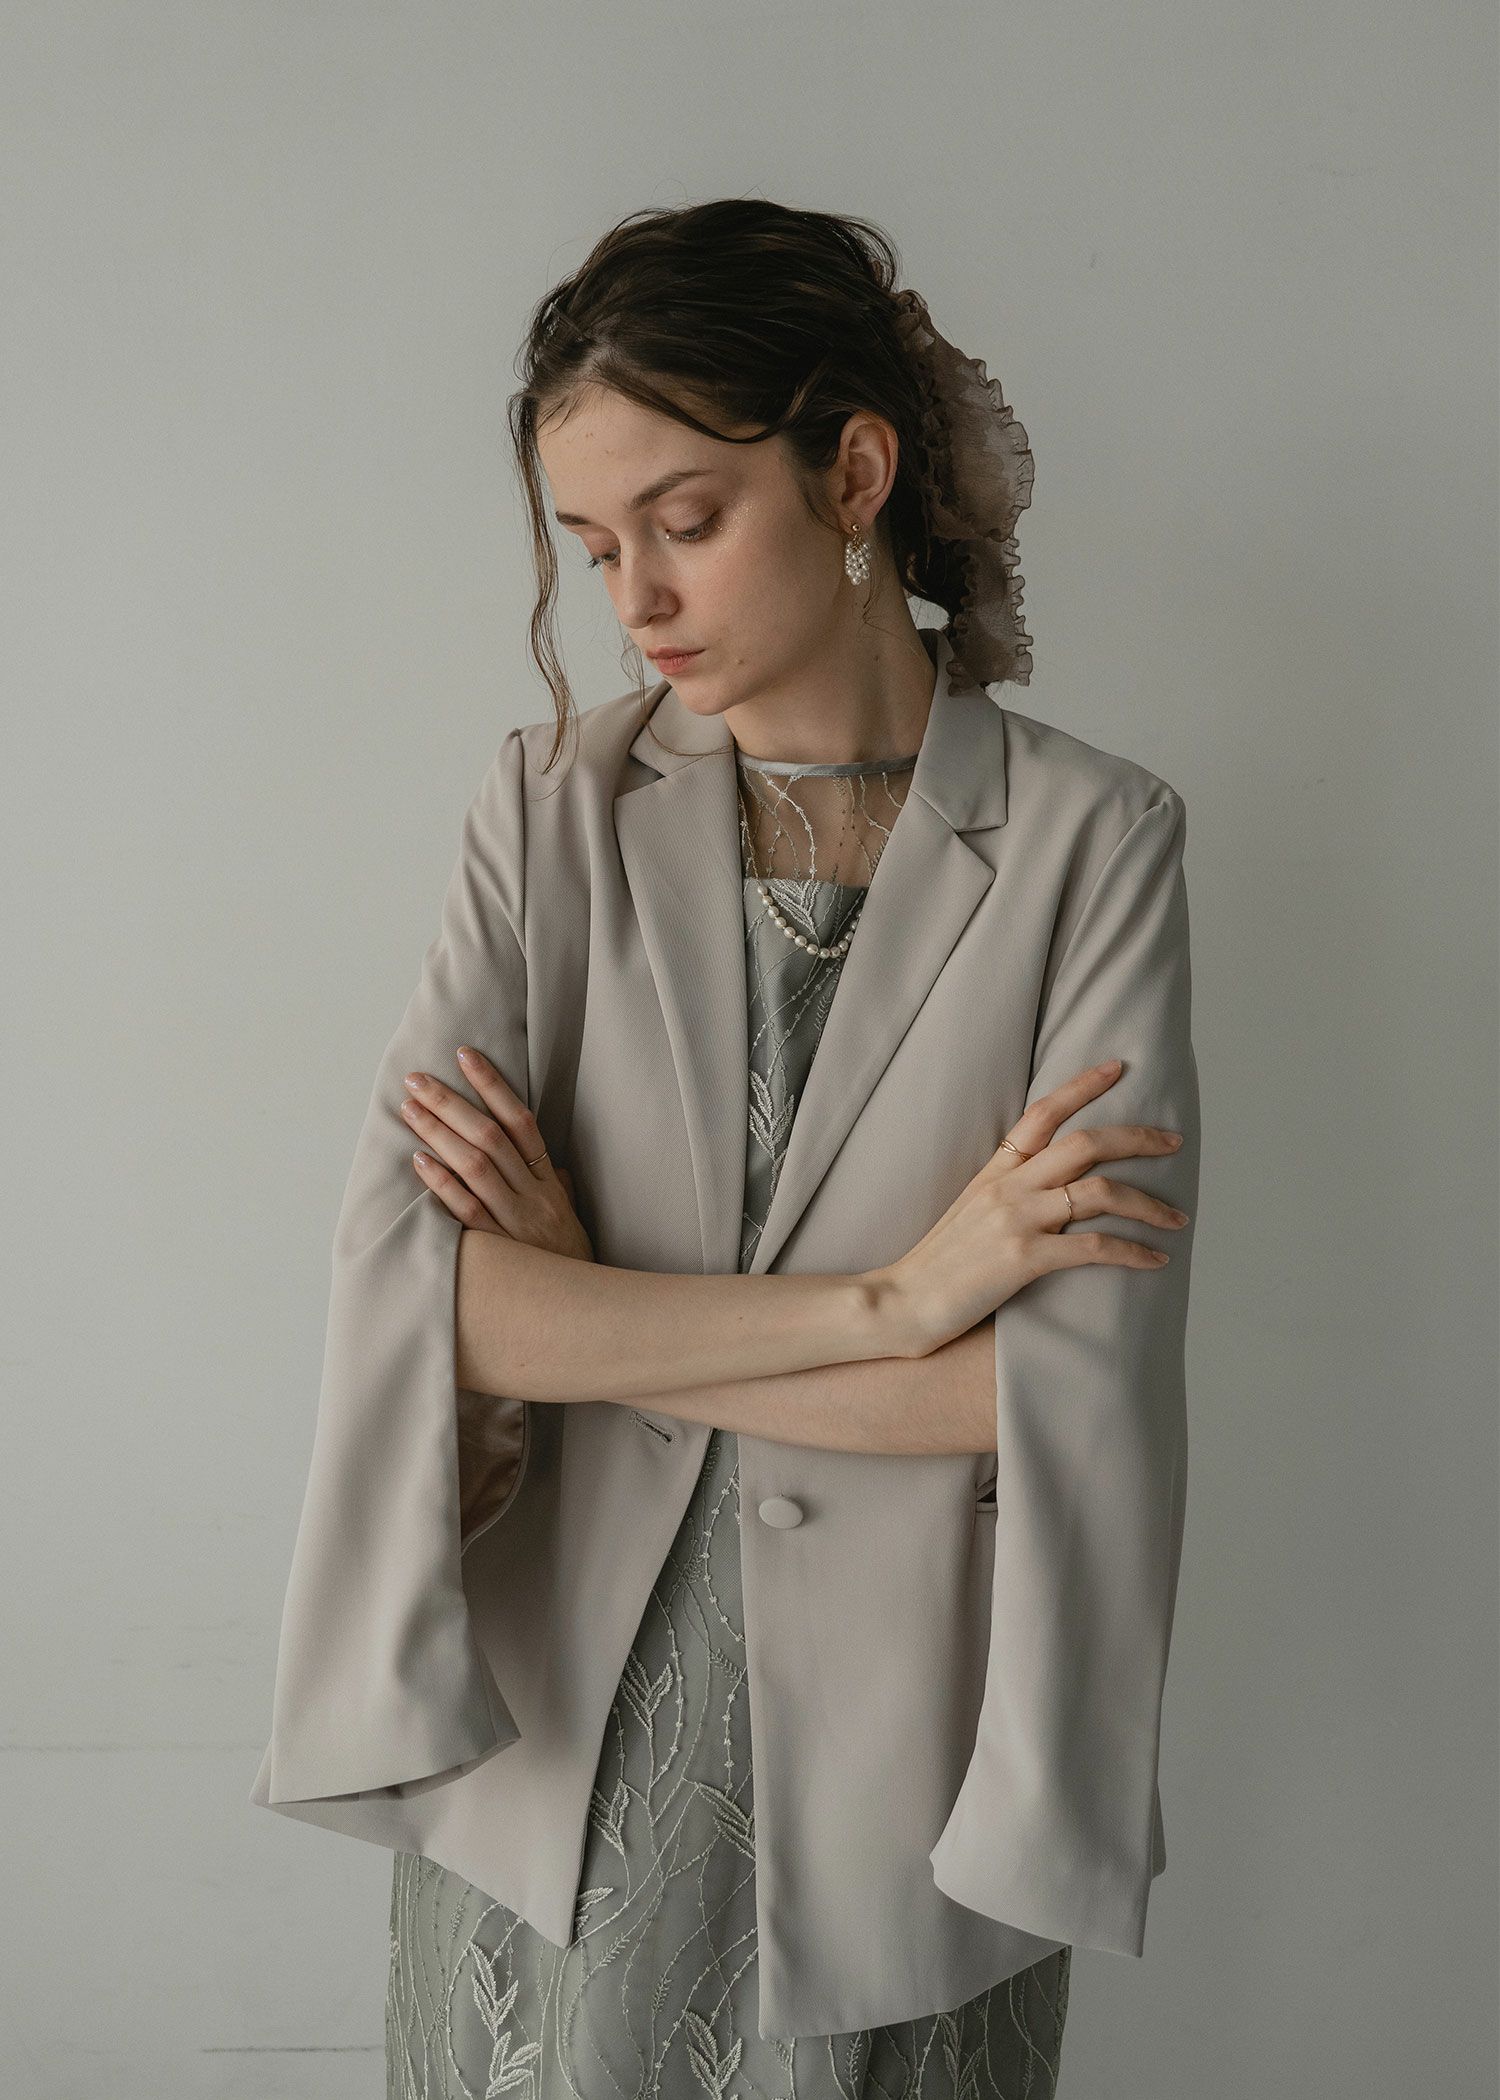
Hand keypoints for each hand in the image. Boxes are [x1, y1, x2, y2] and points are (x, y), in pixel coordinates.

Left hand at [399, 1046, 594, 1261]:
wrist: (583, 1309)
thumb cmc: (567, 1260)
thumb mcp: (567, 1215)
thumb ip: (554, 1184)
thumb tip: (545, 1162)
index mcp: (547, 1182)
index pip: (521, 1121)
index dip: (493, 1085)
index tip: (464, 1055)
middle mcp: (532, 1195)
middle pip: (491, 1136)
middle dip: (451, 1103)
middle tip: (418, 1079)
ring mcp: (514, 1220)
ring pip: (476, 1166)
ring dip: (439, 1133)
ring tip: (410, 1109)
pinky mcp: (497, 1247)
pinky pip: (467, 1210)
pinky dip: (442, 1183)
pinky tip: (419, 1161)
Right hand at [872, 1059, 1188, 1356]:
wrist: (901, 1301)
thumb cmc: (938, 1264)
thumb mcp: (970, 1211)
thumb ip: (1008, 1191)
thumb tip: (1053, 1186)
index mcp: (994, 1171)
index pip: (1042, 1113)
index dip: (1082, 1086)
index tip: (1117, 1068)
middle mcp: (1008, 1186)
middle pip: (1085, 1144)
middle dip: (1138, 1139)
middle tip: (1173, 1141)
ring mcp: (1016, 1219)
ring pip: (1099, 1191)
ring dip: (1148, 1204)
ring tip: (1177, 1218)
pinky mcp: (1023, 1259)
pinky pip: (1094, 1247)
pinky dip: (1133, 1251)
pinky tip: (1155, 1259)